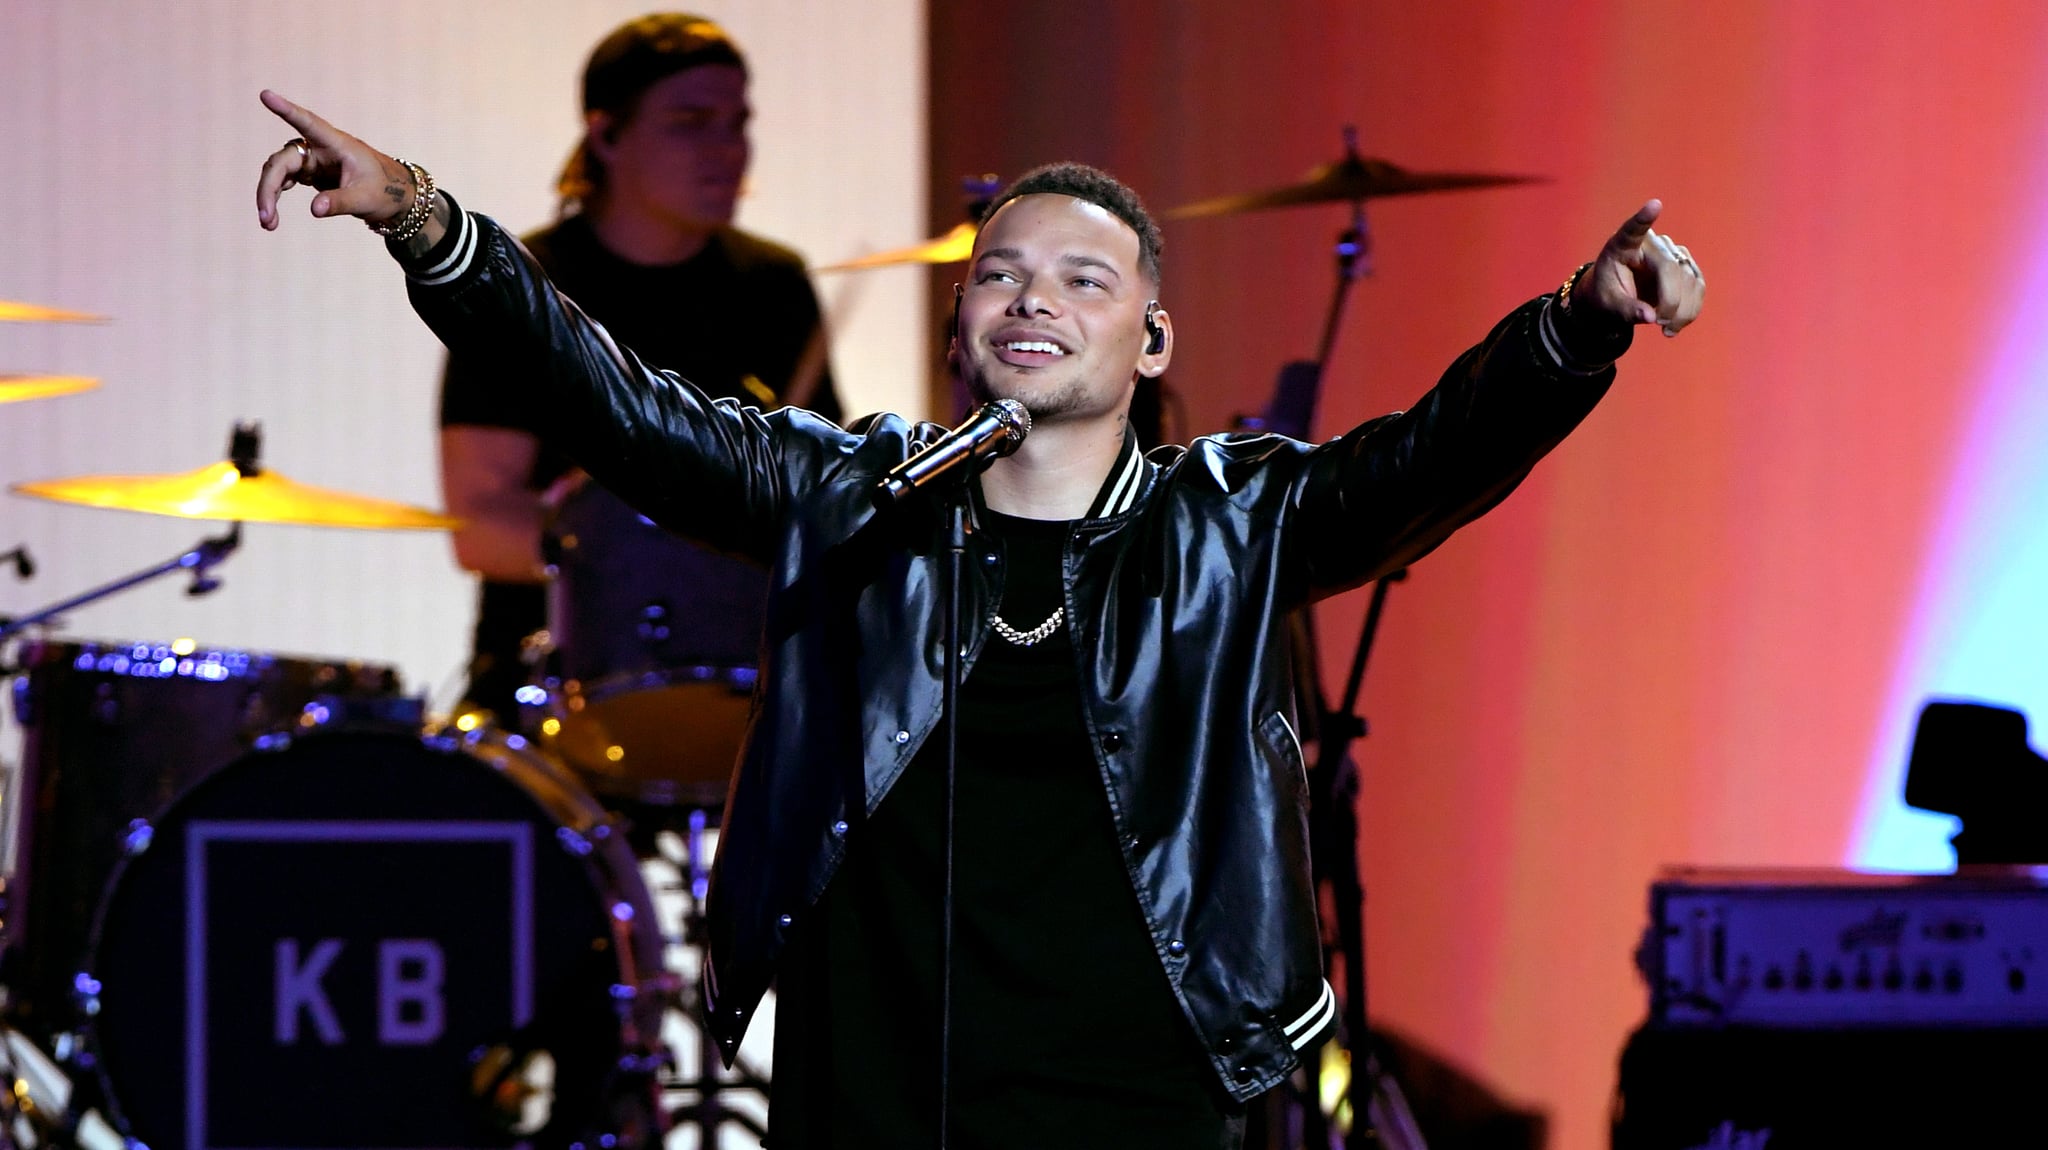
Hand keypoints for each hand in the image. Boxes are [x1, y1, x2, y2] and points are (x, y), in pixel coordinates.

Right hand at [254, 90, 414, 230]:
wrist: (393, 196)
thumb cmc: (384, 190)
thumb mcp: (366, 199)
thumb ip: (340, 202)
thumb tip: (314, 209)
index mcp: (336, 144)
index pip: (308, 123)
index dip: (287, 110)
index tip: (266, 95)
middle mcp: (319, 148)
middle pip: (283, 160)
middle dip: (269, 187)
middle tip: (265, 217)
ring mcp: (311, 159)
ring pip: (277, 171)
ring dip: (269, 195)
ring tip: (268, 223)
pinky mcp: (308, 172)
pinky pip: (282, 180)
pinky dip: (275, 196)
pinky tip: (272, 218)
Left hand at [1573, 200, 1705, 336]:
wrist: (1617, 298)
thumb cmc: (1607, 296)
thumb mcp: (1608, 306)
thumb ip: (1627, 310)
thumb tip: (1651, 317)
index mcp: (1622, 246)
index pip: (1633, 230)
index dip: (1644, 219)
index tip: (1654, 205)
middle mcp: (1651, 244)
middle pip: (1670, 268)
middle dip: (1670, 301)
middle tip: (1660, 324)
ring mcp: (1672, 253)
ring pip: (1690, 280)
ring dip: (1683, 311)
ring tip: (1666, 329)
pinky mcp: (1686, 267)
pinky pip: (1698, 287)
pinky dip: (1691, 309)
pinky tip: (1676, 325)